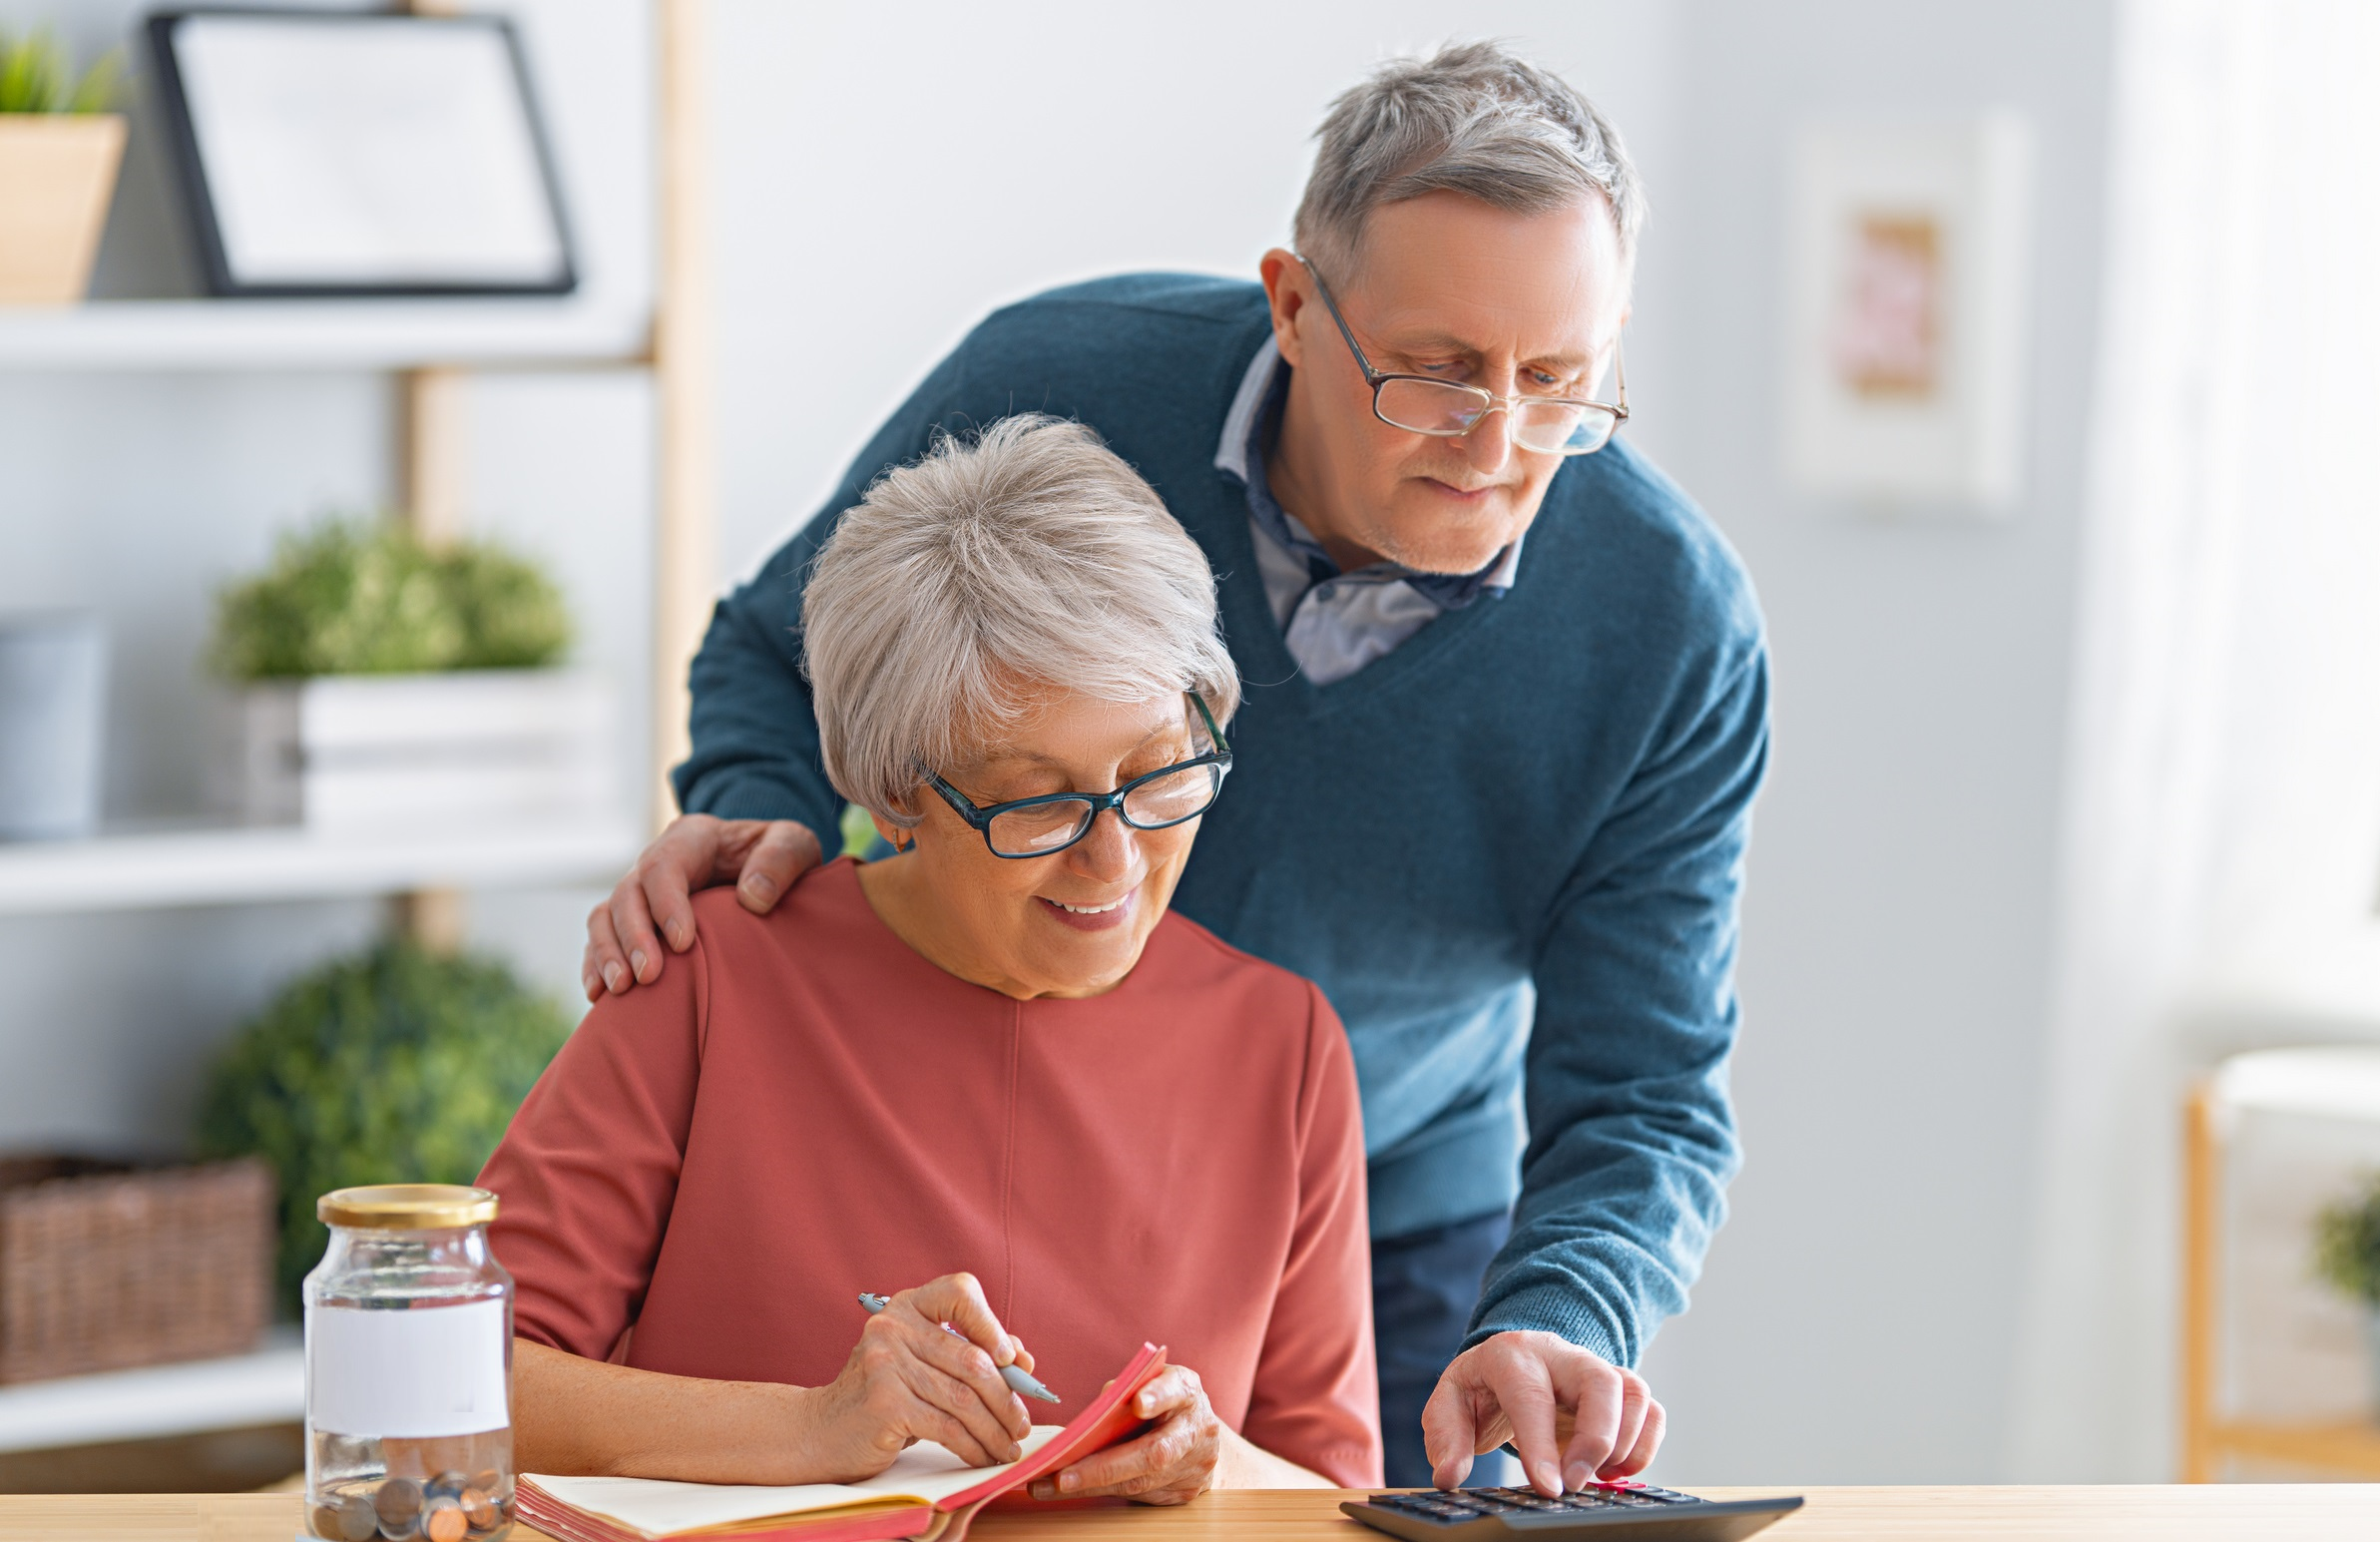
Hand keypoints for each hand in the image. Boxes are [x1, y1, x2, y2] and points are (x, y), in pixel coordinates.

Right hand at [582, 814, 821, 999]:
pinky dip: (596, 964)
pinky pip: (601, 939)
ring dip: (607, 953)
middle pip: (627, 893)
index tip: (683, 942)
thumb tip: (752, 899)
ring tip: (621, 990)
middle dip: (632, 936)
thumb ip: (781, 860)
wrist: (768, 869)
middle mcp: (658, 861)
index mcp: (693, 837)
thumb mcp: (796, 844)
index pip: (663, 865)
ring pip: (605, 915)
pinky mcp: (634, 920)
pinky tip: (600, 996)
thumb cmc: (781, 856)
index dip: (666, 903)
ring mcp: (641, 892)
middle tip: (649, 976)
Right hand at [794, 1274, 1038, 1480]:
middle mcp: (893, 1327)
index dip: (992, 1324)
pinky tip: (981, 1457)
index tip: (1012, 1359)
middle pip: (972, 1359)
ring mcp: (885, 1364)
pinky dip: (973, 1446)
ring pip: (964, 1399)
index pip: (960, 1292)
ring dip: (995, 1429)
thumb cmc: (883, 1396)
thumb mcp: (922, 1364)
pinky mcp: (884, 1404)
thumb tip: (1024, 1362)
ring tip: (1008, 1448)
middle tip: (1022, 1424)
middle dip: (1007, 1398)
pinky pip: (947, 1427)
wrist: (820, 1431)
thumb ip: (969, 1353)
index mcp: (907, 1306)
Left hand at [1029, 1365, 1222, 1505]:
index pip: (1177, 1390)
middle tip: (1063, 1476)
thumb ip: (1126, 1391)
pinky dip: (1101, 1491)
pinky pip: (1137, 1495)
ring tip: (1050, 1486)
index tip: (1138, 1403)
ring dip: (1093, 1485)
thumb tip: (1091, 1418)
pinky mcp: (1183, 1492)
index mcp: (1187, 1392)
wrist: (1204, 1438)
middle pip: (1155, 1453)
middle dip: (1105, 1467)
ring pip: (1140, 1482)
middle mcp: (1197, 1429)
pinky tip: (1070, 1489)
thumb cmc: (1166, 1402)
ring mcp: (1194, 1466)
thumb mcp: (1152, 1382)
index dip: (1159, 1396)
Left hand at [1422, 1331, 1664, 1495]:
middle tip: (1576, 1483)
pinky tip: (1616, 1472)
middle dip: (1595, 1439)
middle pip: (1599, 1381)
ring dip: (1625, 1443)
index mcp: (1512, 1356)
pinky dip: (1645, 1445)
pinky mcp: (1619, 1389)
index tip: (1548, 1487)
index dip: (1541, 1444)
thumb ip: (1446, 1438)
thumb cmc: (1481, 1387)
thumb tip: (1449, 1476)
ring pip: (1633, 1392)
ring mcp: (1595, 1368)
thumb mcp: (1449, 1405)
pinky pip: (1651, 1410)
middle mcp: (1560, 1355)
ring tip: (1597, 1477)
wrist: (1510, 1363)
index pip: (1531, 1395)